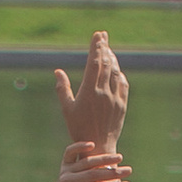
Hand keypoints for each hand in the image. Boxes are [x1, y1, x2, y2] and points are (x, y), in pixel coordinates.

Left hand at [48, 142, 130, 181]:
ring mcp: (65, 170)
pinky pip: (70, 151)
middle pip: (91, 175)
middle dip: (111, 173)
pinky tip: (93, 144)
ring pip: (85, 162)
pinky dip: (80, 146)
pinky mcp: (64, 162)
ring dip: (103, 159)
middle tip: (128, 171)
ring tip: (120, 157)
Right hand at [51, 28, 128, 153]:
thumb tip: (58, 71)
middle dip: (104, 47)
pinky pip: (123, 84)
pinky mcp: (122, 104)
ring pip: (116, 72)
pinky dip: (119, 74)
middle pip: (106, 64)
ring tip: (108, 50)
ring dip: (112, 59)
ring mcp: (115, 98)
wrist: (99, 146)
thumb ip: (63, 88)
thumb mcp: (67, 109)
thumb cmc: (78, 128)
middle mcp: (104, 92)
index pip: (95, 63)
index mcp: (89, 91)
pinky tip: (116, 70)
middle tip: (103, 35)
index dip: (96, 47)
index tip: (97, 35)